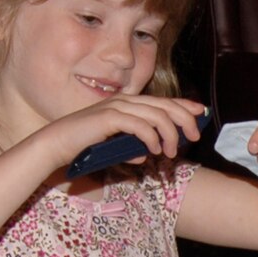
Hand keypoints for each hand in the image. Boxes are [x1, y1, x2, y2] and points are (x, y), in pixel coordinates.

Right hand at [33, 94, 208, 171]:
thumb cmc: (83, 146)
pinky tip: (154, 151)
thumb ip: (130, 149)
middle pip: (165, 105)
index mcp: (127, 104)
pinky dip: (151, 138)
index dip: (184, 104)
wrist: (56, 145)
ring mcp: (116, 108)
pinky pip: (140, 126)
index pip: (162, 100)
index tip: (202, 112)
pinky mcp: (109, 118)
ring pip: (156, 116)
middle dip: (185, 119)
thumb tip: (144, 156)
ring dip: (169, 134)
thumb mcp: (113, 148)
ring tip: (171, 152)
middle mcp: (124, 101)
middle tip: (194, 137)